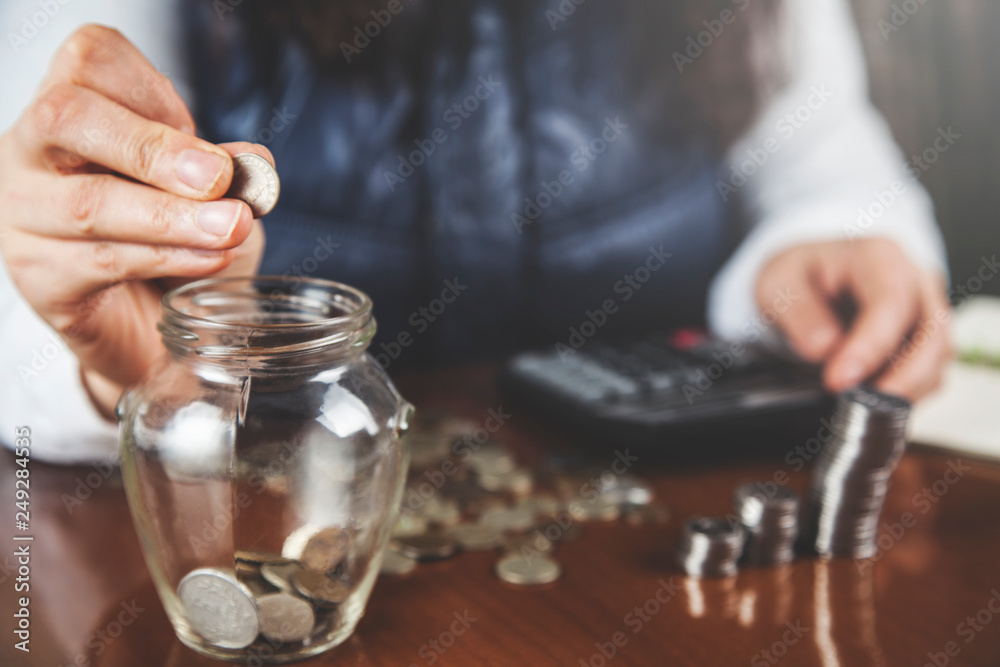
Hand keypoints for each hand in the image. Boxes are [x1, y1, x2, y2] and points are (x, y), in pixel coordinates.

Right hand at [0, 25, 270, 416]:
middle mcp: (31, 152)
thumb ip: (226, 167)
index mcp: (71, 109)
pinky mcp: (40, 278)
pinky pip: (101, 263)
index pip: (89, 59)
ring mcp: (24, 215)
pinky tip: (210, 259)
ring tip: (233, 227)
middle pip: (68, 117)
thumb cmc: (175, 242)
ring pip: (90, 204)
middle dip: (154, 148)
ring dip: (174, 217)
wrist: (155, 328)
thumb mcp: (213, 192)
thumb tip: (251, 161)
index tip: (201, 132)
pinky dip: (167, 259)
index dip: (150, 89)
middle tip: (219, 178)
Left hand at [756, 238, 952, 400]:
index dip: (870, 346)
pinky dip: (908, 393)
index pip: (890, 302)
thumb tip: (824, 349)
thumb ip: (799, 312)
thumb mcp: (779, 283)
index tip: (839, 379)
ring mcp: (926, 309)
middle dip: (901, 377)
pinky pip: (932, 371)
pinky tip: (875, 403)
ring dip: (907, 389)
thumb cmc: (801, 276)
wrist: (812, 277)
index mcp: (878, 256)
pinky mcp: (926, 339)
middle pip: (931, 331)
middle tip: (860, 406)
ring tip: (863, 408)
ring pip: (938, 355)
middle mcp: (914, 280)